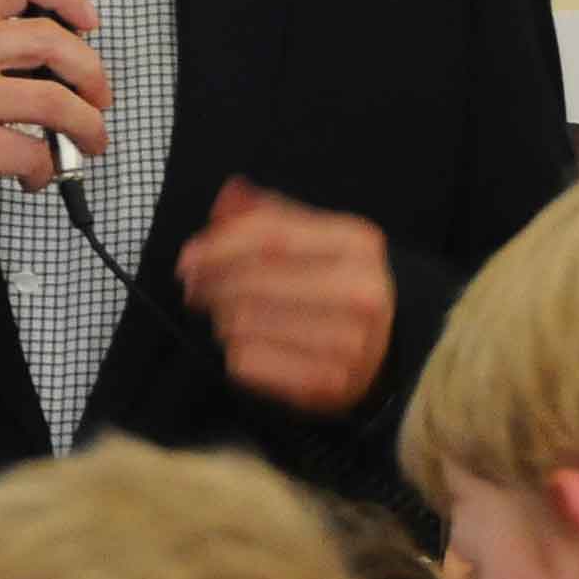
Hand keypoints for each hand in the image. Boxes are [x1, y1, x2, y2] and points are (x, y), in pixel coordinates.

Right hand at [0, 0, 108, 232]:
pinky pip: (33, 152)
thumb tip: (63, 63)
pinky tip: (35, 175)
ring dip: (86, 127)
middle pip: (50, 39)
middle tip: (99, 99)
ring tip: (88, 142)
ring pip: (54, 101)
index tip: (88, 21)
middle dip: (92, 73)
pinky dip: (47, 170)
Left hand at [176, 178, 394, 414]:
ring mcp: (345, 343)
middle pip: (253, 280)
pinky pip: (247, 361)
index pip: (271, 236)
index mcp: (357, 244)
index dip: (219, 243)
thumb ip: (272, 214)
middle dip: (211, 280)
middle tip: (194, 284)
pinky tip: (247, 342)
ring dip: (221, 316)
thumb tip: (230, 196)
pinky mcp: (324, 383)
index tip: (189, 254)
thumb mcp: (320, 238)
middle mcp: (359, 293)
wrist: (389, 349)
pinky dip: (235, 350)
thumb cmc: (341, 285)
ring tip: (226, 312)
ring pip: (243, 321)